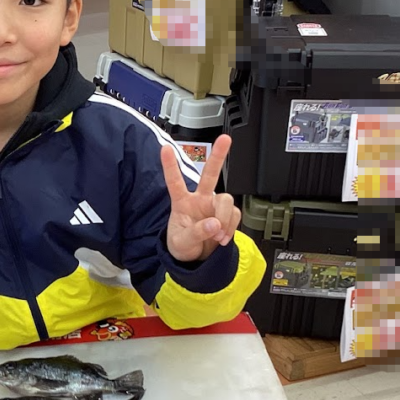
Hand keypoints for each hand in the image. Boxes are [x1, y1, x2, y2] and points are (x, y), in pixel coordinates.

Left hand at [159, 135, 240, 262]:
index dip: (169, 166)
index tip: (165, 148)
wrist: (195, 259)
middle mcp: (199, 200)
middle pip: (209, 174)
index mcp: (182, 203)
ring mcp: (214, 206)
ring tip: (217, 235)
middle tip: (225, 139)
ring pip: (226, 200)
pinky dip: (231, 228)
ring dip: (225, 218)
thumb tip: (214, 224)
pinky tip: (223, 238)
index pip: (174, 182)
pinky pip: (234, 215)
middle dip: (218, 156)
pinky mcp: (226, 215)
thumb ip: (196, 233)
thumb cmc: (182, 246)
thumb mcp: (181, 243)